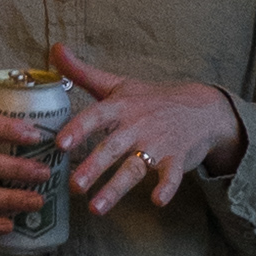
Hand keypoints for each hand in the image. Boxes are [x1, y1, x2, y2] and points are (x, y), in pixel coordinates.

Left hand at [53, 44, 241, 216]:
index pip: (96, 116)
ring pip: (134, 167)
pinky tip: (158, 201)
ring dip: (116, 188)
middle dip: (93, 167)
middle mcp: (137, 125)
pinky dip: (167, 187)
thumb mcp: (117, 84)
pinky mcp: (176, 159)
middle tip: (74, 185)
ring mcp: (158, 143)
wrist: (201, 108)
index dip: (79, 128)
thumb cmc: (150, 98)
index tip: (60, 143)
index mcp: (120, 107)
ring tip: (95, 208)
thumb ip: (82, 72)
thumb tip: (54, 48)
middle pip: (112, 148)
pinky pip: (171, 176)